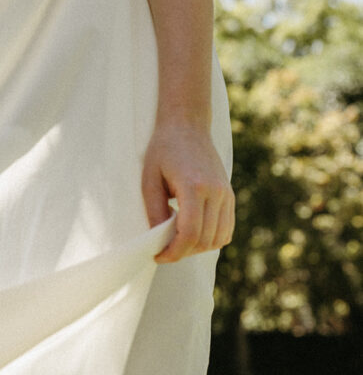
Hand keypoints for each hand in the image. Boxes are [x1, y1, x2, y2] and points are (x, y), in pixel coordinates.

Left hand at [141, 121, 234, 262]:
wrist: (187, 125)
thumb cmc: (163, 148)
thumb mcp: (150, 179)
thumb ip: (155, 211)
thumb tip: (160, 241)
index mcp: (194, 186)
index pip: (189, 234)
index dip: (173, 252)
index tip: (158, 255)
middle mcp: (216, 192)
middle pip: (204, 240)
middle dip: (183, 252)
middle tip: (164, 249)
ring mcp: (226, 194)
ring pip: (218, 238)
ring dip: (198, 247)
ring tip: (178, 239)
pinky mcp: (230, 195)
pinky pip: (226, 229)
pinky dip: (212, 239)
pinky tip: (194, 232)